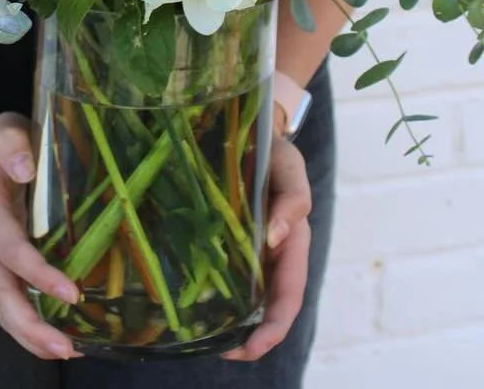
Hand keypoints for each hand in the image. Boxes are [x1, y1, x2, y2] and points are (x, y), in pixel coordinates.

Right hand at [0, 111, 82, 359]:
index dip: (35, 272)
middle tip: (65, 347)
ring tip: (63, 351)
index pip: (6, 245)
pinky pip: (0, 299)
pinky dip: (22, 324)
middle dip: (28, 321)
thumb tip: (25, 168)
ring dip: (25, 332)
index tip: (70, 293)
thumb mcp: (2, 127)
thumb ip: (12, 142)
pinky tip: (49, 341)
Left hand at [222, 135, 312, 361]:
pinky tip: (191, 305)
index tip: (249, 348)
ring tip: (202, 340)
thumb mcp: (290, 168)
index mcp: (292, 244)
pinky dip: (212, 296)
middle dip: (249, 338)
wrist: (252, 131)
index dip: (273, 329)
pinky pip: (222, 275)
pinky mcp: (226, 242)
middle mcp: (272, 255)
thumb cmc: (275, 151)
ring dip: (230, 324)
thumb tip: (275, 238)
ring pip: (245, 298)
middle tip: (220, 352)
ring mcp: (249, 251)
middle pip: (267, 309)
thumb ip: (291, 201)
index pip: (288, 298)